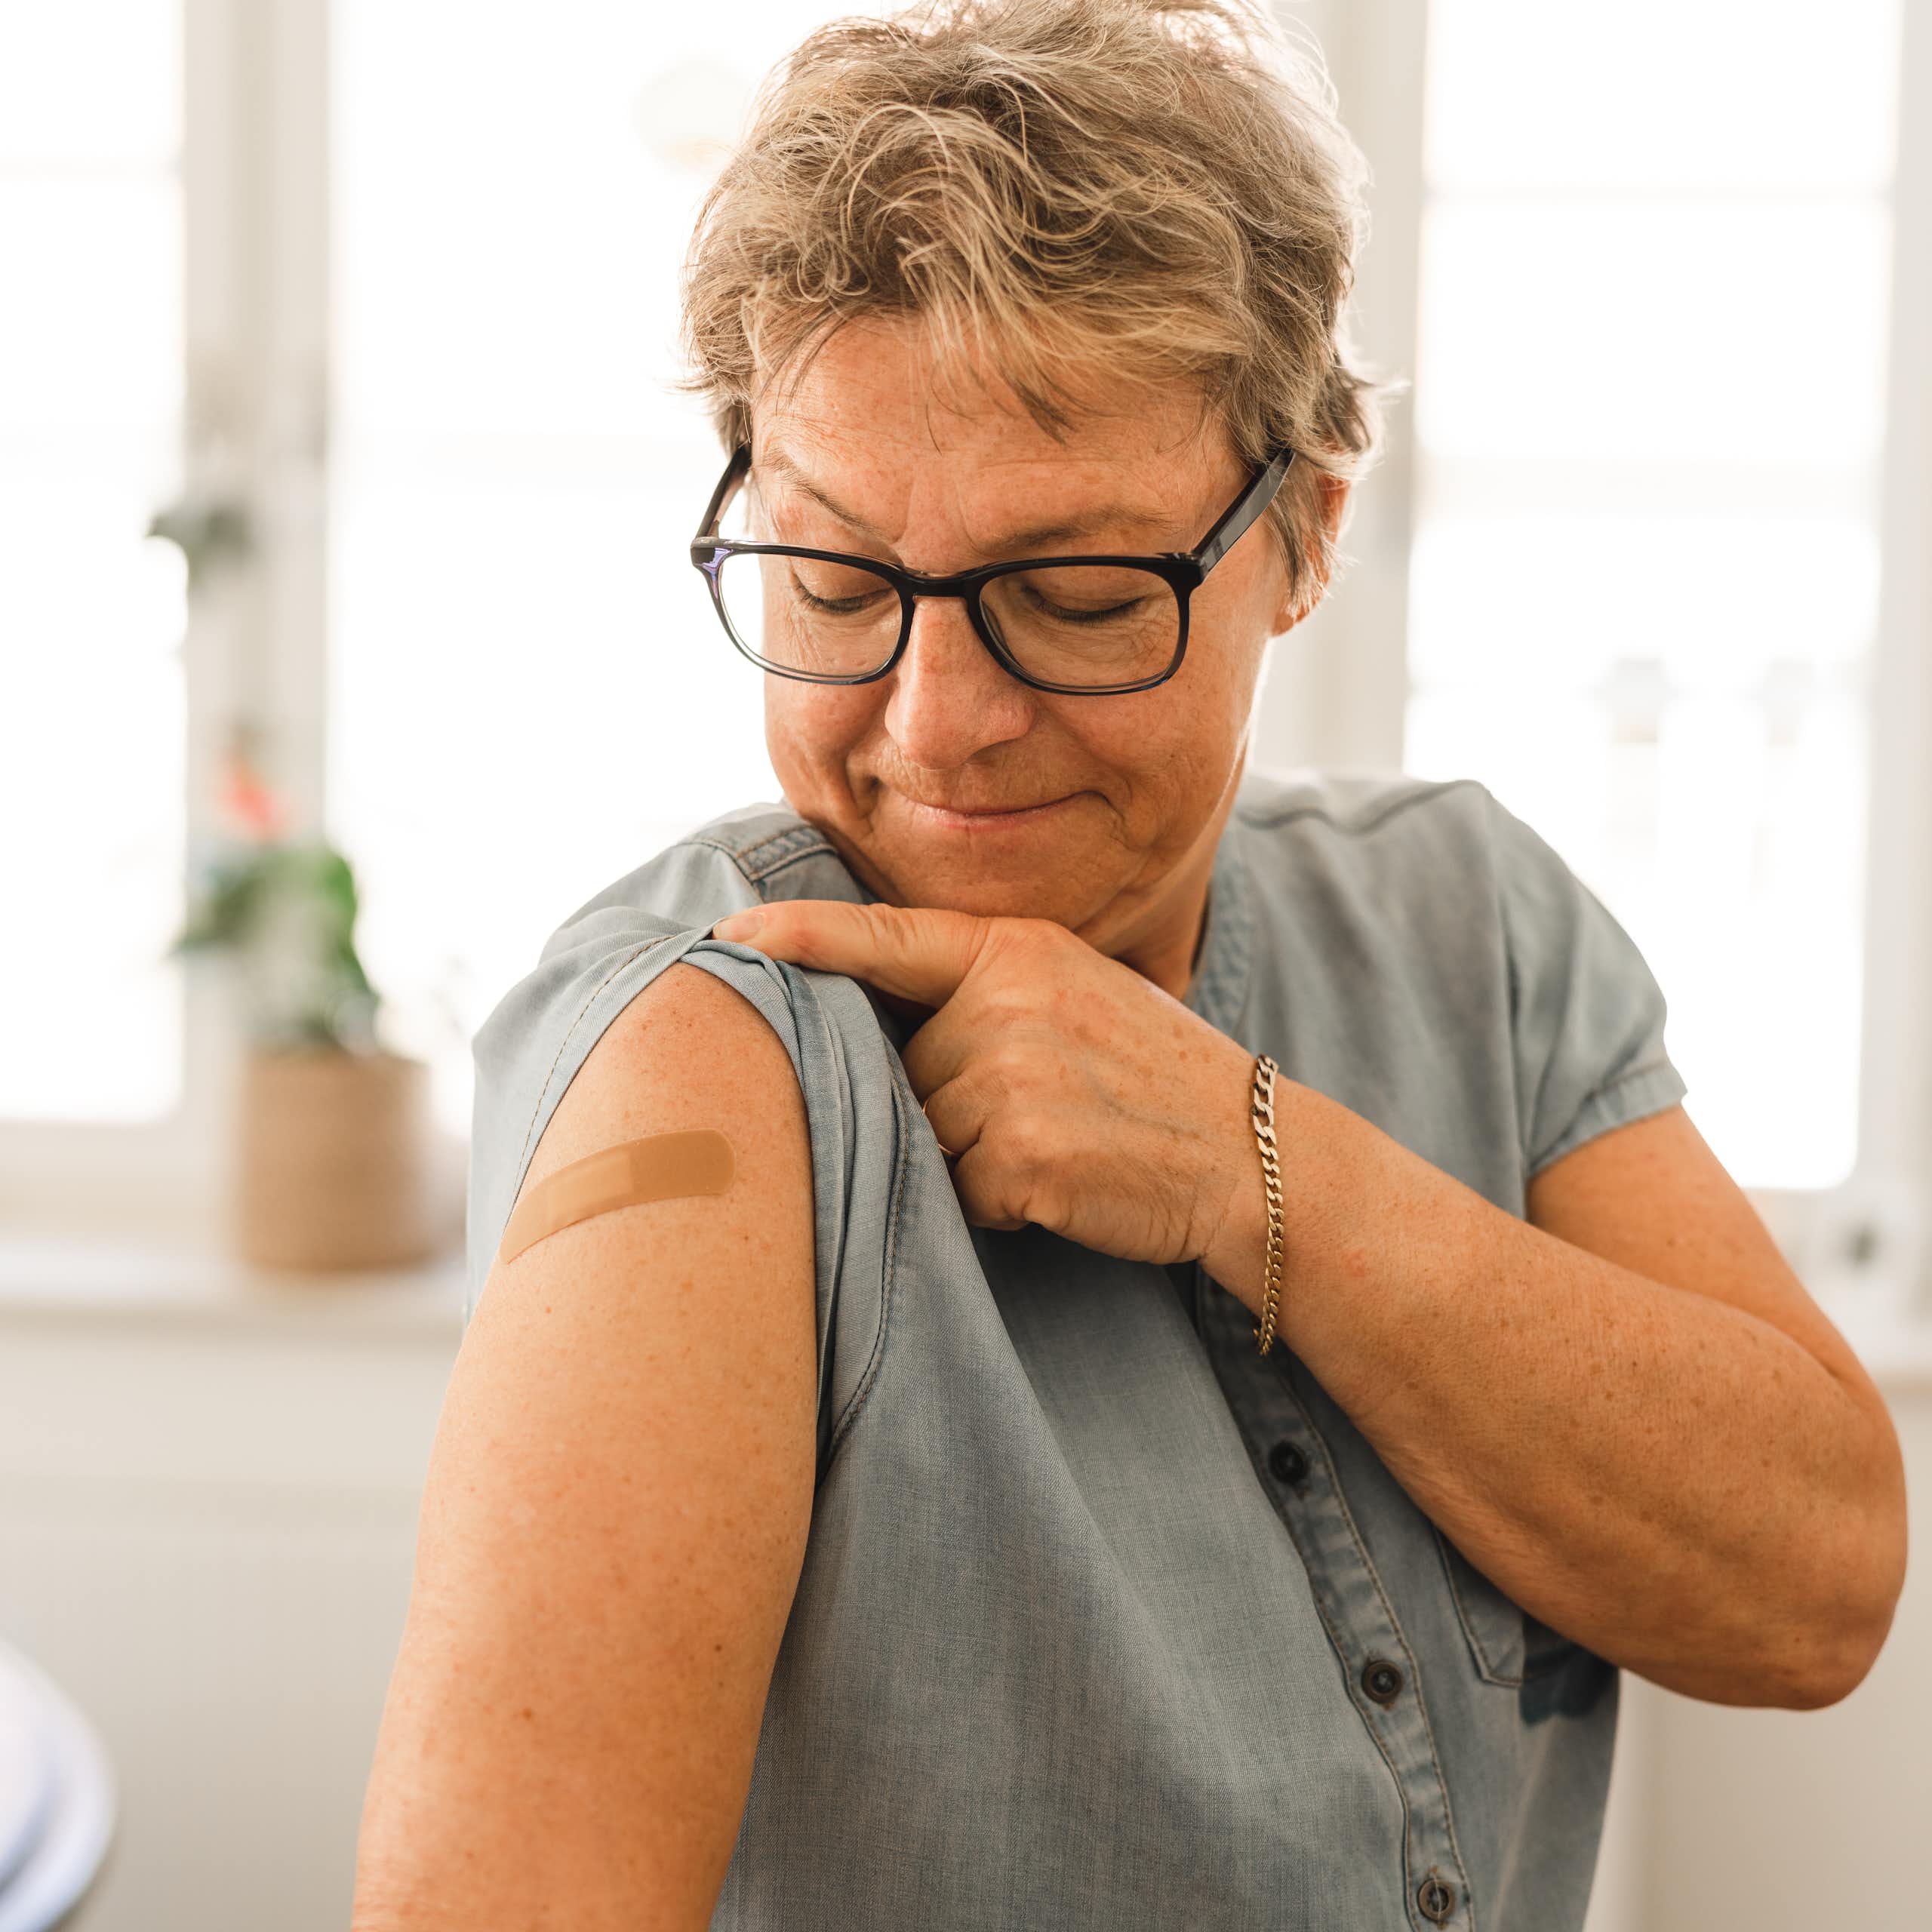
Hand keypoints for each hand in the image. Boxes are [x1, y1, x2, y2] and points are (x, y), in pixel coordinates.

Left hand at [708, 901, 1258, 1266]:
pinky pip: (960, 1191)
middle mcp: (1006, 1000)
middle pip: (904, 1067)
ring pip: (928, 1134)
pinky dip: (997, 1204)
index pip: (883, 938)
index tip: (727, 937)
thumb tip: (878, 1025)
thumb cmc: (1154, 1079)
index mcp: (1016, 950)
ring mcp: (1012, 1076)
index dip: (796, 936)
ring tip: (1059, 1145)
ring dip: (974, 1158)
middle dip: (949, 1103)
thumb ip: (984, 991)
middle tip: (1044, 1109)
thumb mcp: (1075, 994)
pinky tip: (1063, 1185)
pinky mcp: (1020, 1154)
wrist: (1251, 1154)